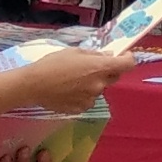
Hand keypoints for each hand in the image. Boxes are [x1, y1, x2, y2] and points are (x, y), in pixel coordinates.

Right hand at [0, 43, 129, 110]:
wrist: (33, 85)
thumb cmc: (53, 63)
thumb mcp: (74, 52)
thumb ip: (95, 55)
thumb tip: (108, 56)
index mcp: (100, 68)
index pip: (127, 65)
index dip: (127, 59)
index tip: (122, 56)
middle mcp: (99, 85)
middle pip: (113, 77)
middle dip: (107, 71)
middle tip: (92, 67)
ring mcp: (91, 99)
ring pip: (99, 89)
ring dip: (93, 84)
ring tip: (74, 80)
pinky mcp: (81, 109)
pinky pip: (88, 99)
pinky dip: (83, 95)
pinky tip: (69, 90)